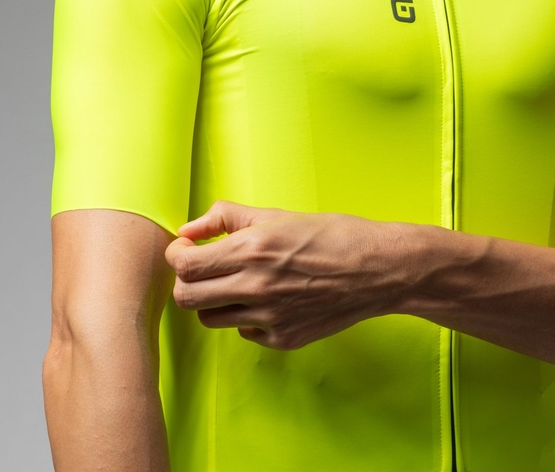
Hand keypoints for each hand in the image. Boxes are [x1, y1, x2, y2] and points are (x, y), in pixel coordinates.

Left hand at [164, 200, 410, 349]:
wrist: (378, 269)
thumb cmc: (329, 234)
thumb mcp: (274, 215)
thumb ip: (224, 218)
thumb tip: (188, 230)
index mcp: (250, 251)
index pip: (184, 265)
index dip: (177, 255)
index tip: (187, 249)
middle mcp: (255, 288)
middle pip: (186, 298)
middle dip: (186, 281)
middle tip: (201, 269)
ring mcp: (270, 318)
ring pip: (210, 319)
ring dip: (211, 301)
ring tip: (231, 283)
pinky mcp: (284, 339)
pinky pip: (244, 332)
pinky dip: (245, 318)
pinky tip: (264, 300)